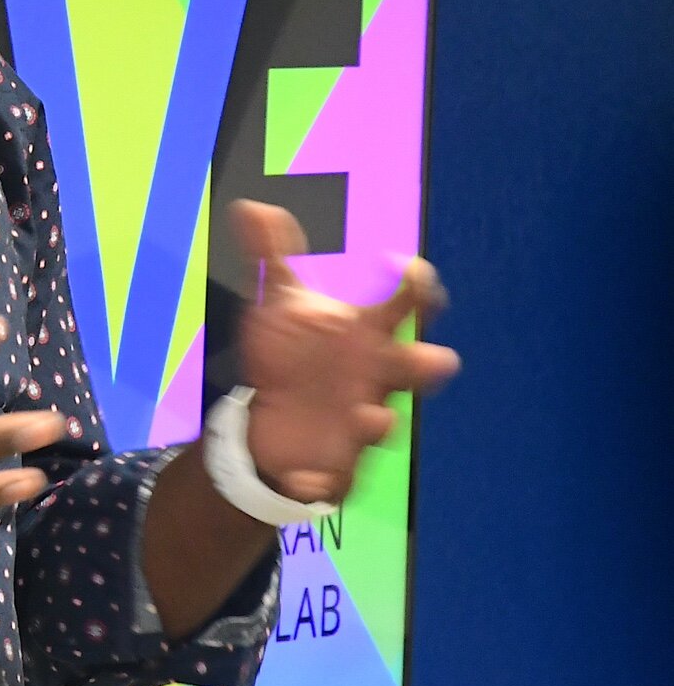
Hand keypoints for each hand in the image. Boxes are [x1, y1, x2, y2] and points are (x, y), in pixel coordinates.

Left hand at [230, 200, 459, 505]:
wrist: (272, 425)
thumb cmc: (292, 359)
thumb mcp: (278, 307)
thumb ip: (271, 258)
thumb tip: (252, 206)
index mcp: (365, 335)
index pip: (402, 306)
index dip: (412, 286)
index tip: (405, 266)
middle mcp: (373, 376)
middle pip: (415, 367)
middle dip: (426, 365)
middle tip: (434, 358)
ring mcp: (359, 420)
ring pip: (382, 422)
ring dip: (378, 421)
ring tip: (369, 417)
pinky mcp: (336, 463)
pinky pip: (336, 475)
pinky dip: (324, 478)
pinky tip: (310, 478)